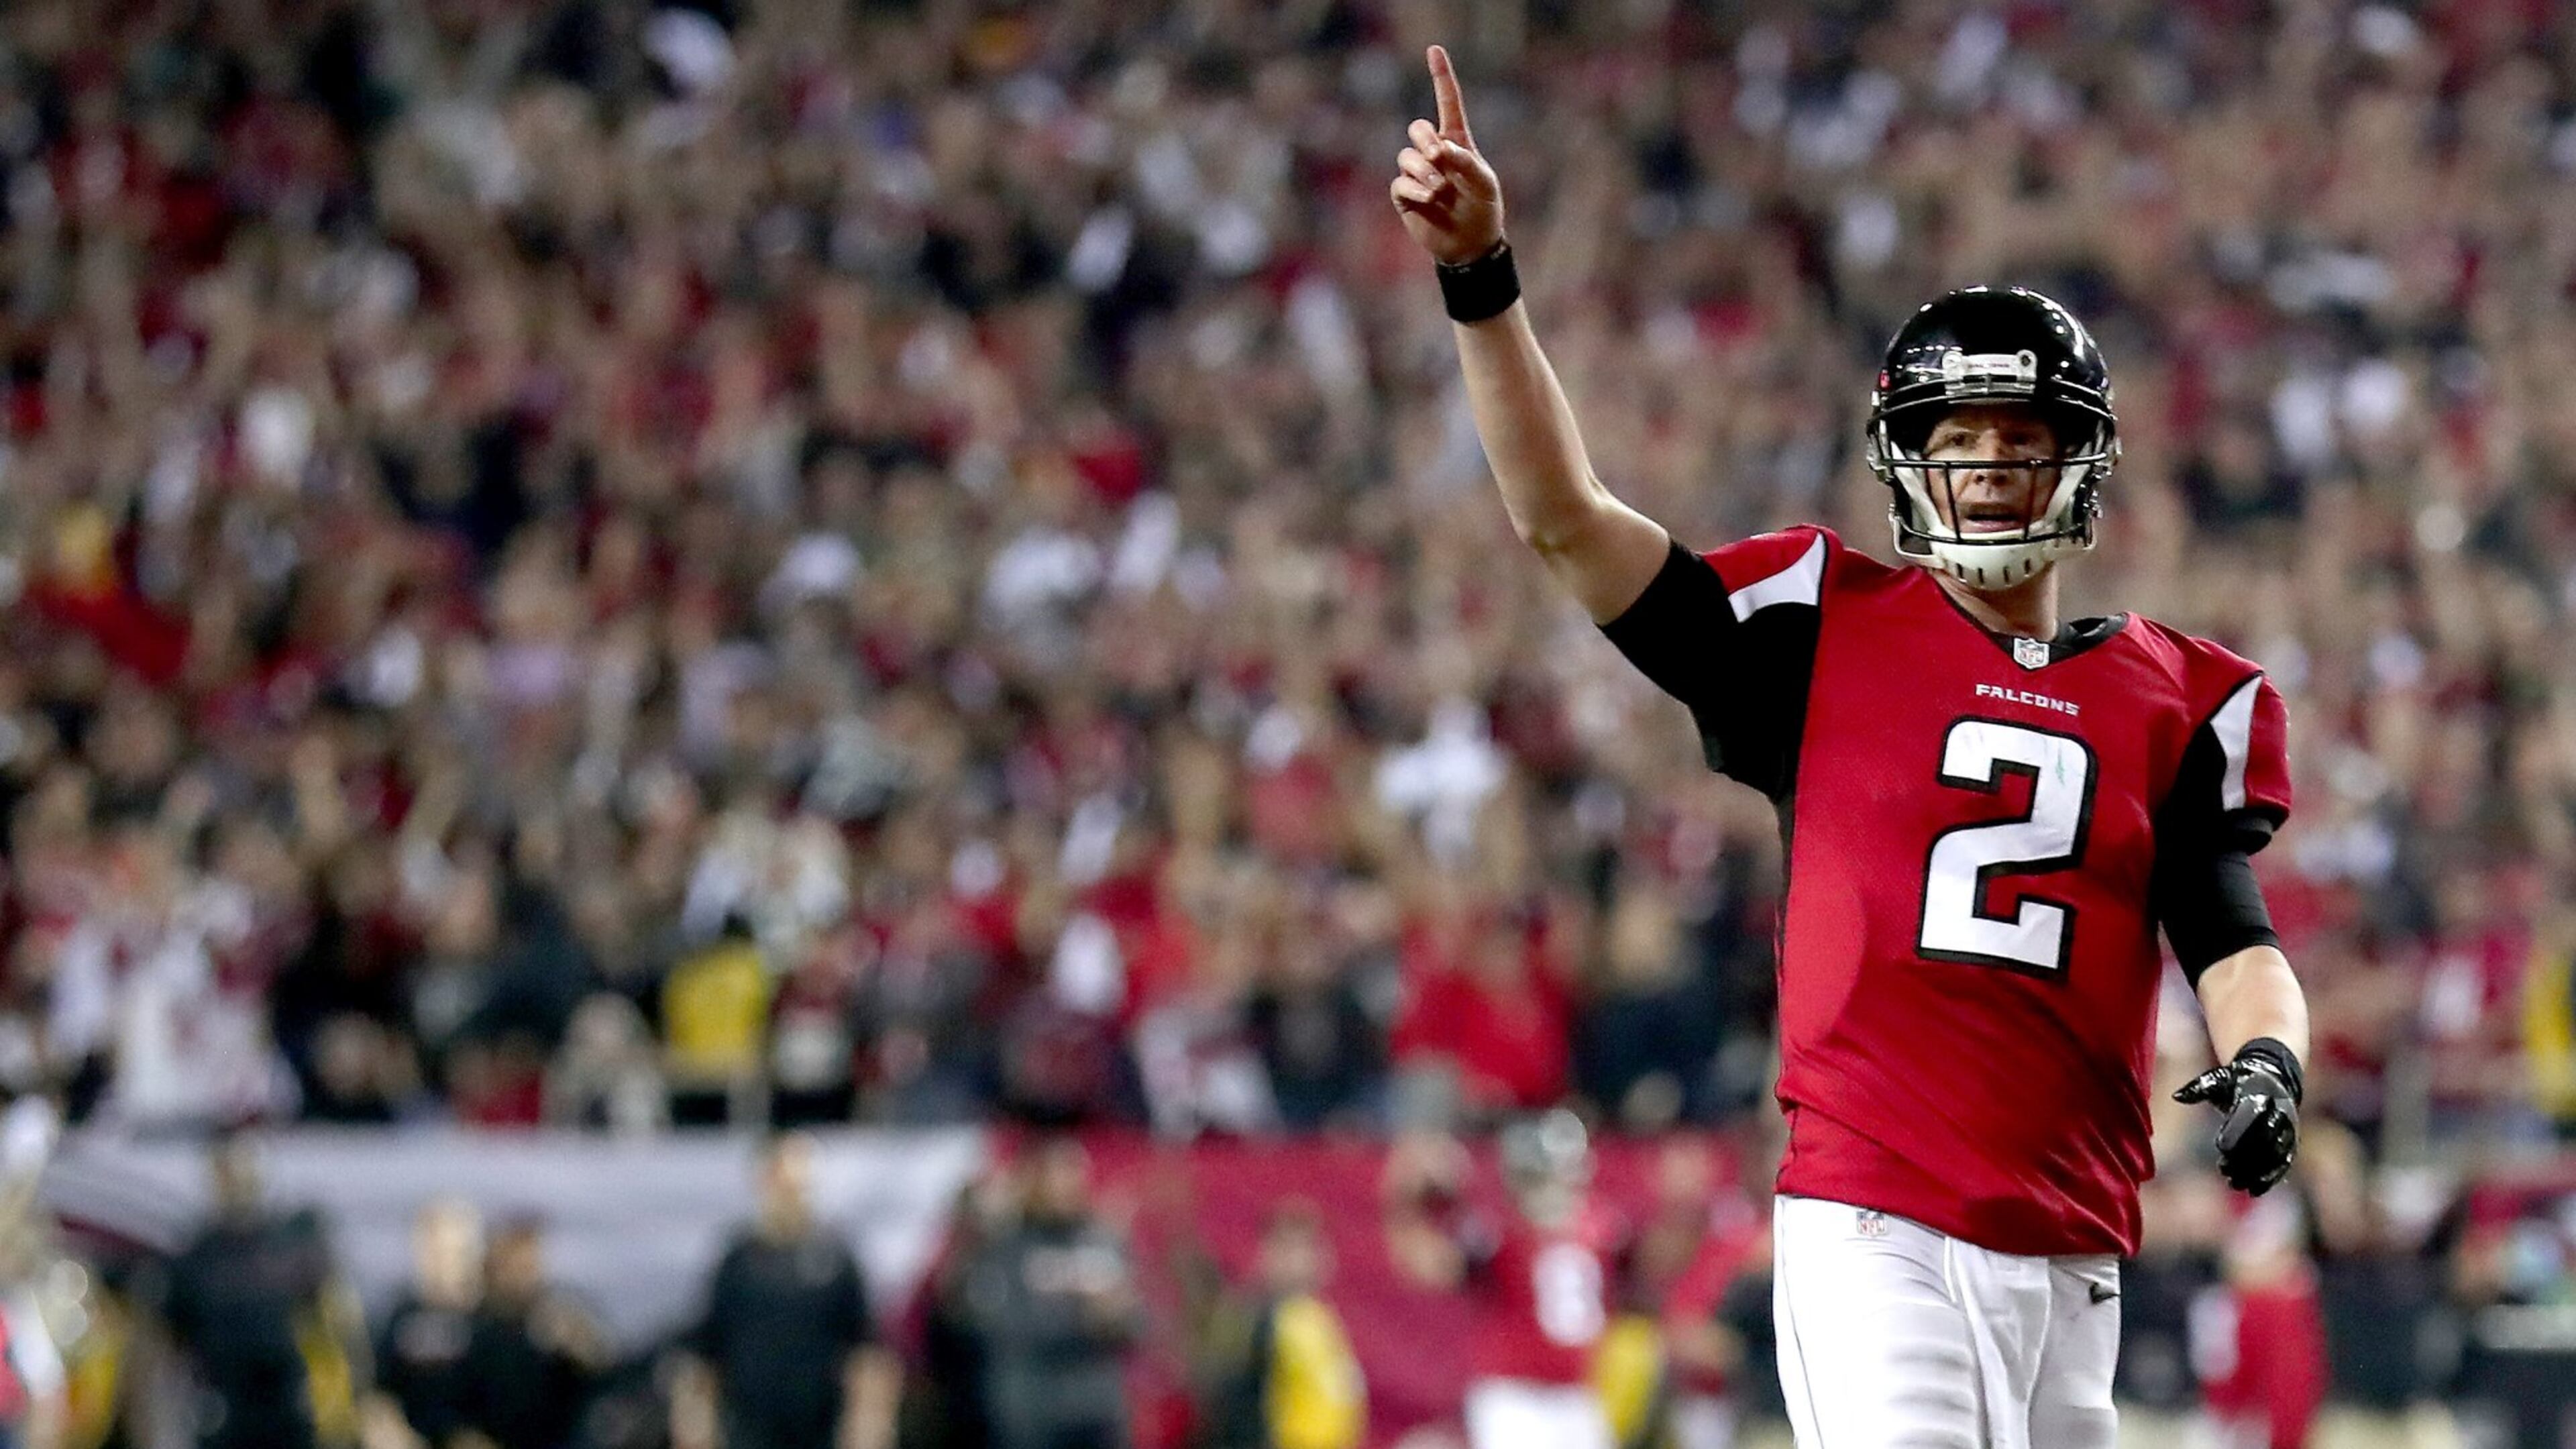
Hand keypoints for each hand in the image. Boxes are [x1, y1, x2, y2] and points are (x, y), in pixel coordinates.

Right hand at [1391, 46, 1505, 265]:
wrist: (1471, 245)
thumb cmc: (1483, 209)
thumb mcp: (1485, 184)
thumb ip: (1467, 162)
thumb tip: (1440, 150)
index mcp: (1457, 142)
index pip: (1447, 102)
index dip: (1441, 76)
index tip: (1434, 50)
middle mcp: (1434, 154)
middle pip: (1418, 128)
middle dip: (1425, 139)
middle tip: (1439, 157)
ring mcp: (1418, 174)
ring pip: (1407, 156)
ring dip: (1423, 170)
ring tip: (1440, 189)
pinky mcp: (1405, 196)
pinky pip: (1400, 183)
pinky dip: (1413, 187)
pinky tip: (1428, 197)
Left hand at [2174, 1054, 2299, 1195]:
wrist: (2273, 1081)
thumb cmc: (2237, 1082)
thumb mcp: (2219, 1080)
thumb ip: (2200, 1088)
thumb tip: (2177, 1096)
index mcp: (2260, 1092)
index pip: (2251, 1113)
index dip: (2237, 1130)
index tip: (2221, 1147)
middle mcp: (2279, 1111)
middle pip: (2265, 1137)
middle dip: (2245, 1156)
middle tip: (2223, 1171)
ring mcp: (2288, 1129)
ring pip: (2276, 1153)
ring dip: (2256, 1171)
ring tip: (2234, 1184)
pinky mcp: (2291, 1143)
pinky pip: (2285, 1162)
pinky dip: (2271, 1178)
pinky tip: (2254, 1191)